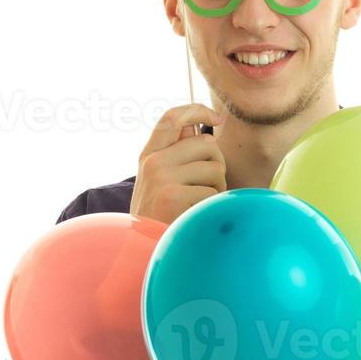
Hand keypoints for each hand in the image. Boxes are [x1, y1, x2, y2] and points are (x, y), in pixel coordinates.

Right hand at [129, 104, 227, 224]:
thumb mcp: (159, 180)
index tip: (215, 117)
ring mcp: (162, 178)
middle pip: (207, 144)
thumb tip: (200, 127)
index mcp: (149, 155)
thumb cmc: (160, 214)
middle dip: (216, 165)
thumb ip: (176, 153)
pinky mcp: (174, 197)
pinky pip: (213, 192)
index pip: (171, 118)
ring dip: (216, 188)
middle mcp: (153, 162)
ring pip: (215, 168)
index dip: (196, 110)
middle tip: (207, 186)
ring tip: (199, 203)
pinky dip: (212, 206)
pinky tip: (196, 215)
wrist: (144, 249)